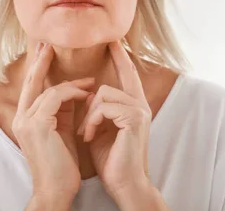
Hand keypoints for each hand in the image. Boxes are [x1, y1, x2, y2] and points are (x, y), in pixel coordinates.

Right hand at [13, 42, 94, 203]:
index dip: (39, 70)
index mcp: (25, 120)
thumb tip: (75, 91)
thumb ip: (63, 110)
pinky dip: (72, 92)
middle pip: (31, 82)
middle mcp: (21, 118)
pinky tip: (87, 94)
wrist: (56, 190)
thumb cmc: (62, 164)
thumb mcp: (62, 131)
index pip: (32, 88)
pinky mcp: (38, 125)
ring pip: (48, 90)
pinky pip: (56, 97)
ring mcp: (27, 121)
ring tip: (90, 83)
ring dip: (72, 84)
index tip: (47, 52)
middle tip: (49, 44)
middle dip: (41, 61)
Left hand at [76, 40, 152, 199]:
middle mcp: (140, 104)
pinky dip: (92, 122)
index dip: (121, 57)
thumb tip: (86, 94)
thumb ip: (98, 110)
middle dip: (90, 97)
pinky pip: (103, 106)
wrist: (124, 184)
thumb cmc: (111, 160)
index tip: (114, 40)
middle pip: (111, 83)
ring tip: (87, 135)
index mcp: (133, 105)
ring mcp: (139, 110)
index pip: (128, 74)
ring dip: (89, 116)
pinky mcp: (134, 118)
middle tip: (84, 121)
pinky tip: (90, 137)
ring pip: (103, 94)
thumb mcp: (100, 129)